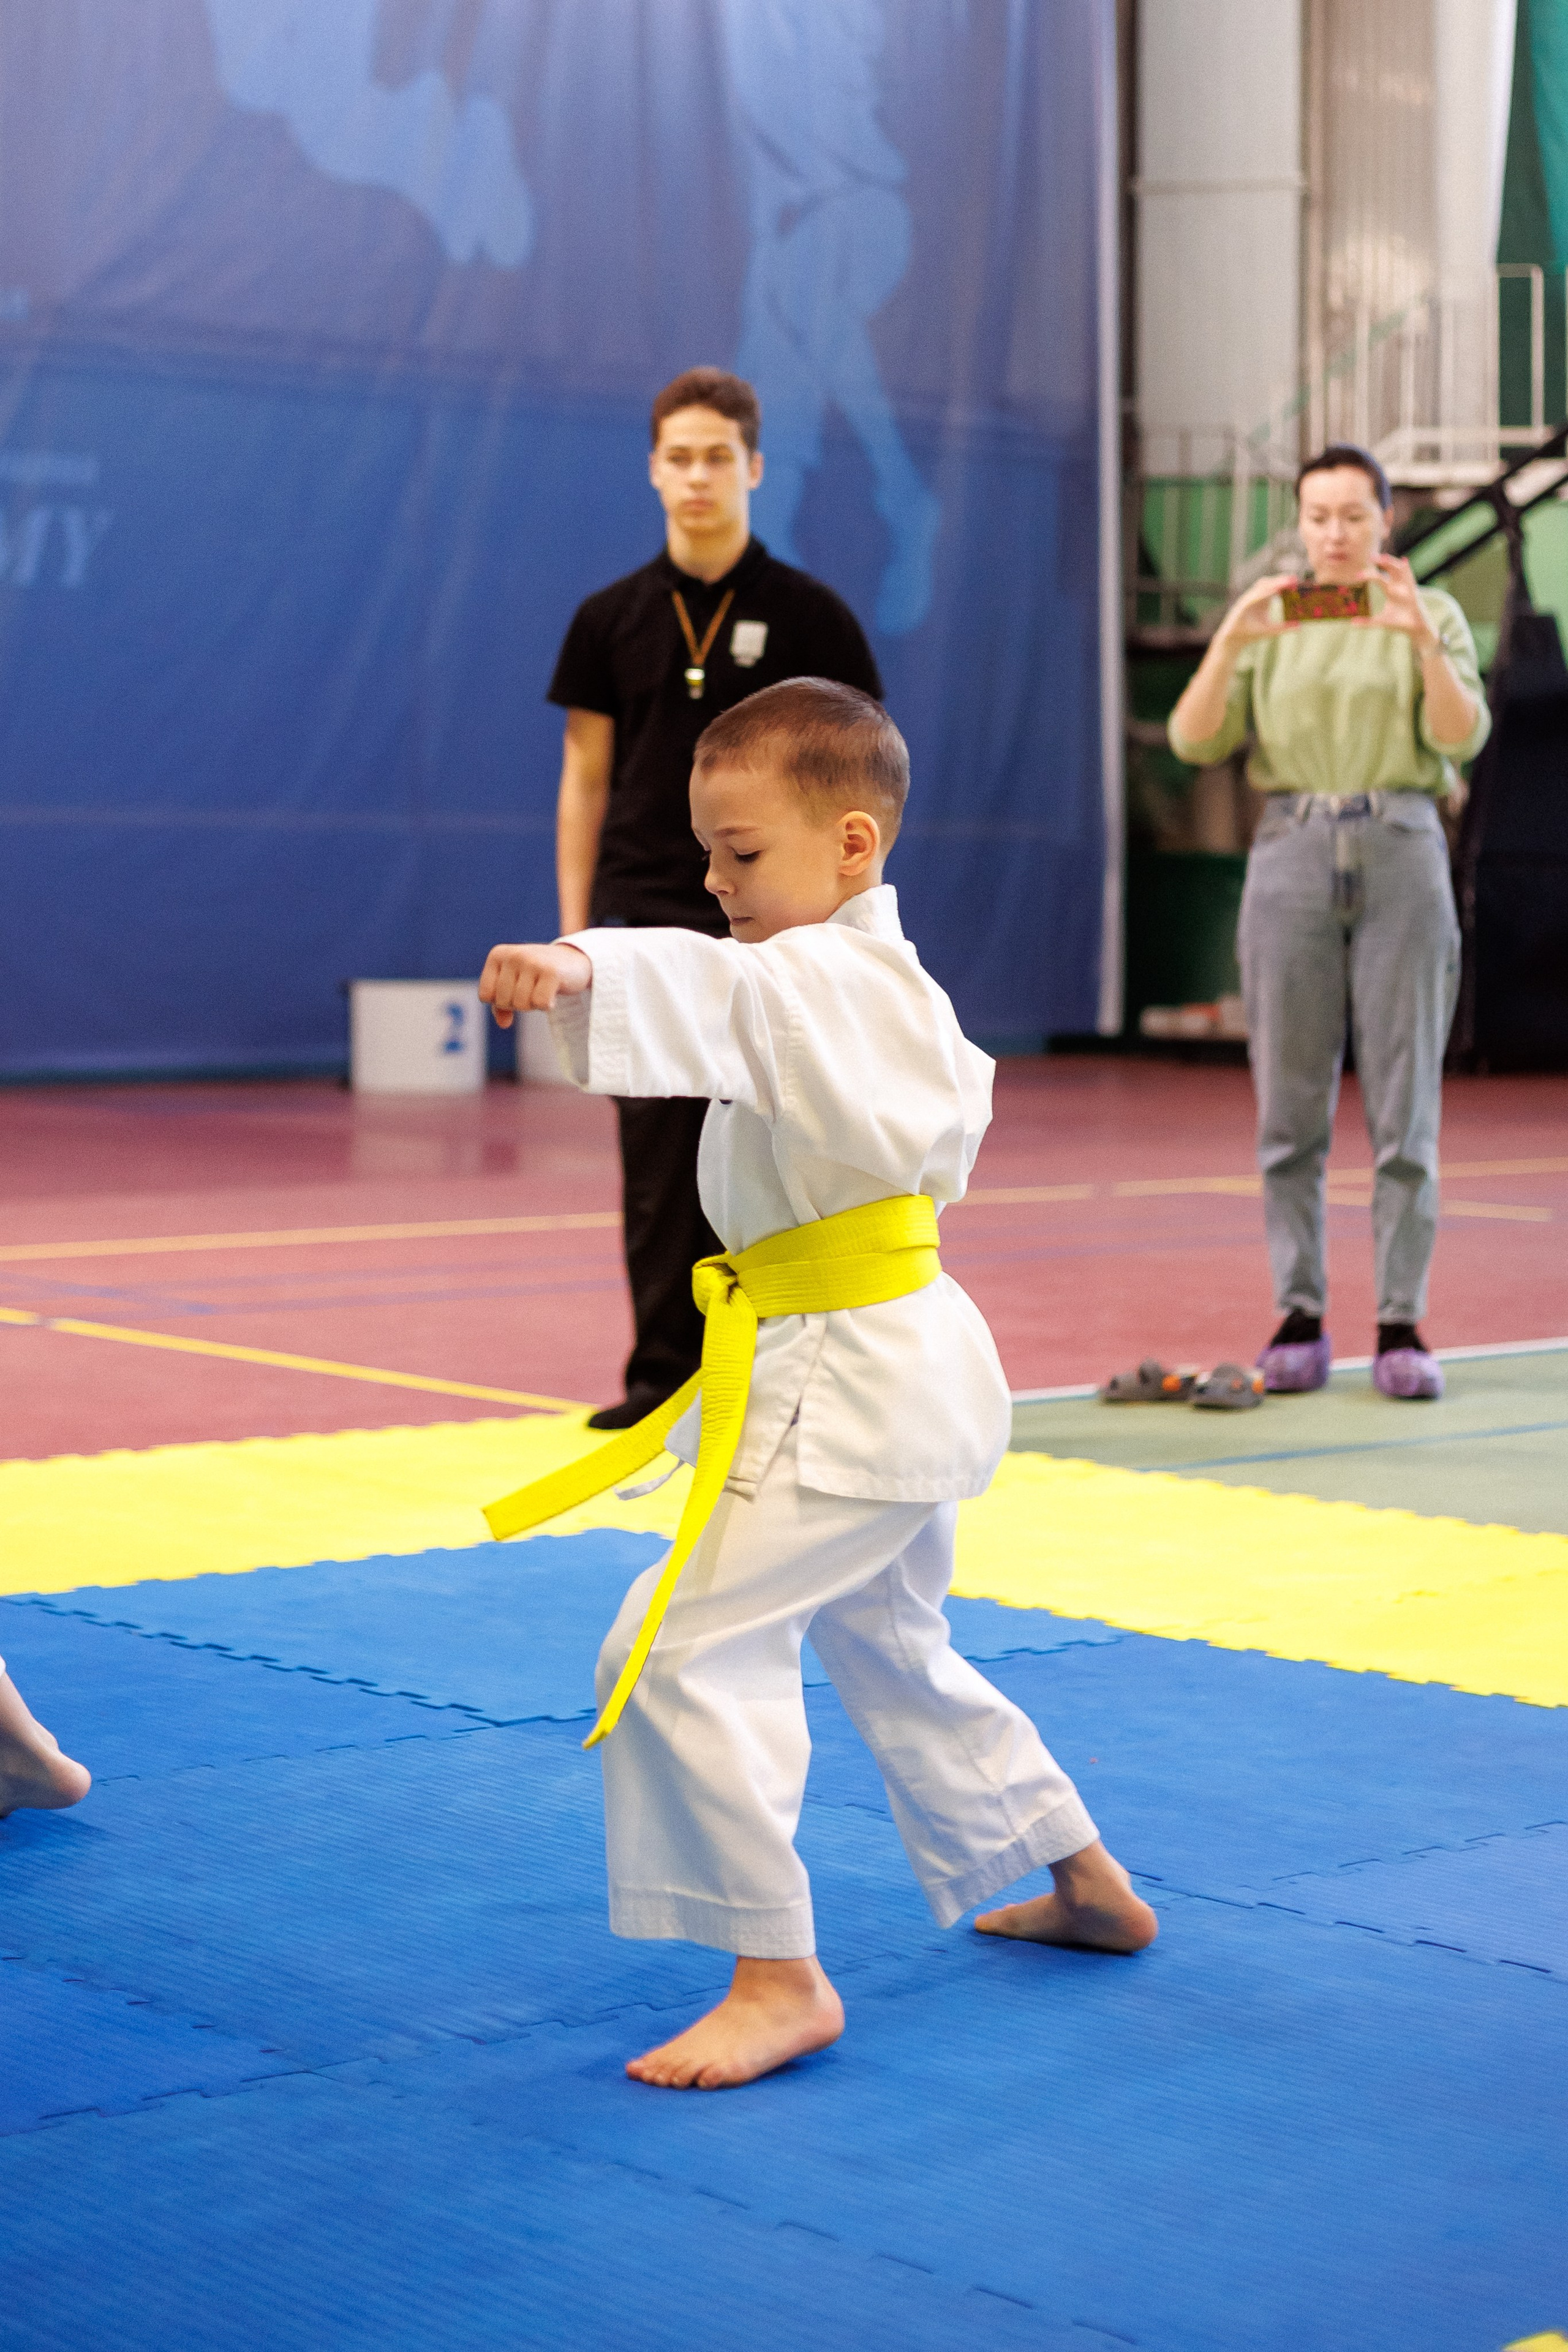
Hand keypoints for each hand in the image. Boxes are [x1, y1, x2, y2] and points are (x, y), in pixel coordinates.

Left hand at [478, 941, 592, 1025]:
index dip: (501, 1001)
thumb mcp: (514, 983)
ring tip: (543, 989)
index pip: (486, 995)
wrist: (574, 960)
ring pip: (521, 1005)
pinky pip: (540, 1004)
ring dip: (533, 1004)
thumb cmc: (538, 974)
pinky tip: (553, 992)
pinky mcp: (551, 972)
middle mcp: (513, 955)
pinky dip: (547, 1005)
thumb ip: (500, 1004)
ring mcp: (532, 962)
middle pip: (503, 1002)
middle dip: (518, 1003)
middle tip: (533, 989)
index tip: (516, 989)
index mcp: (498, 954)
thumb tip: (503, 1024)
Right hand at [1215, 571, 1298, 648]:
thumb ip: (1284, 627)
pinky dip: (1262, 594)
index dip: (1284, 583)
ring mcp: (1248, 600)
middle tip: (1293, 579)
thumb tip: (1299, 626)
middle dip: (1280, 580)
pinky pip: (1253, 597)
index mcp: (1263, 600)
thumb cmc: (1251, 633)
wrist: (1235, 641)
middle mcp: (1255, 597)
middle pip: (1269, 583)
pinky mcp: (1241, 605)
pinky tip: (1271, 592)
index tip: (1296, 582)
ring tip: (1284, 583)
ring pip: (1261, 587)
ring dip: (1273, 584)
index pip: (1274, 587)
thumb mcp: (1271, 630)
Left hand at [1361, 554, 1440, 654]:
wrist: (1414, 628)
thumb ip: (1367, 622)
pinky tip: (1404, 561)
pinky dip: (1407, 570)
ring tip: (1383, 558)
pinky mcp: (1413, 592)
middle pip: (1390, 568)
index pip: (1378, 578)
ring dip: (1392, 563)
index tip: (1357, 576)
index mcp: (1390, 590)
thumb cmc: (1399, 622)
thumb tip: (1351, 623)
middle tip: (1372, 557)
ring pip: (1400, 570)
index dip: (1368, 575)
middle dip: (1382, 562)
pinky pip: (1410, 578)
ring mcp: (1406, 587)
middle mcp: (1398, 585)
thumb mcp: (1381, 621)